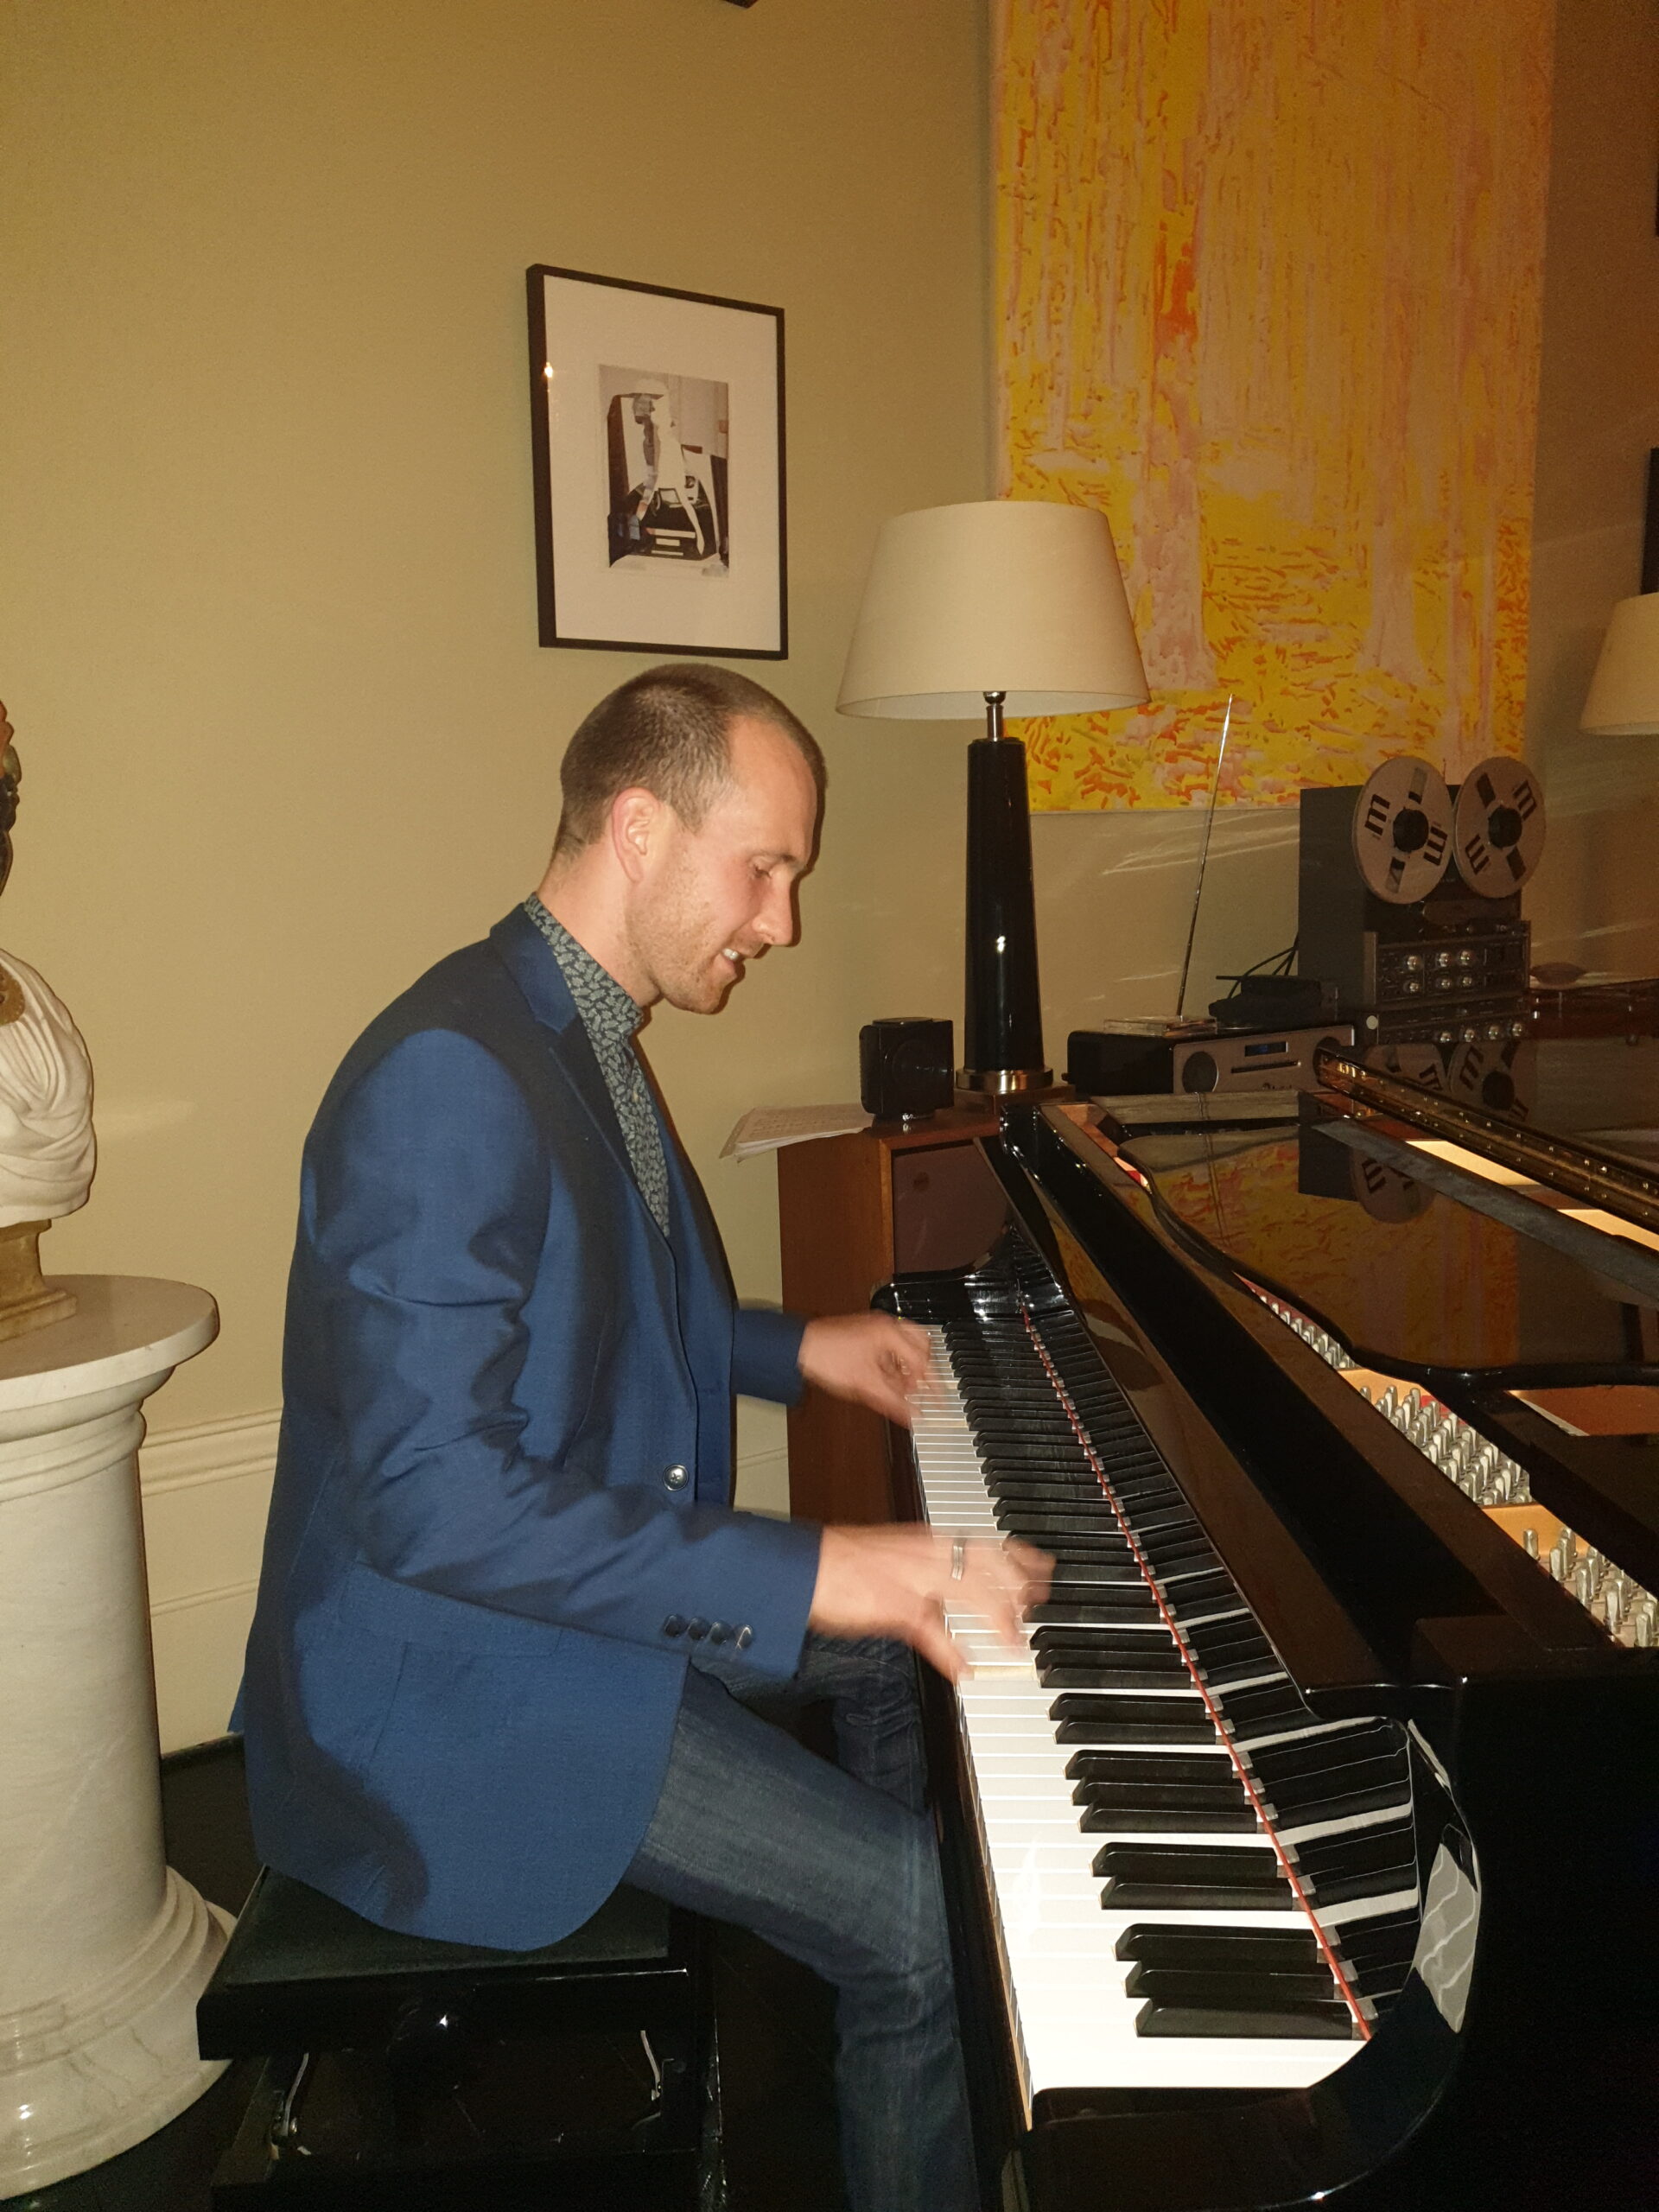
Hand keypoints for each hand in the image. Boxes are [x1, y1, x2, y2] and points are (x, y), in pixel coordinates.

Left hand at [797, 1312, 934, 1426]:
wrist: (798, 1348)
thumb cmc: (826, 1357)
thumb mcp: (865, 1385)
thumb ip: (894, 1402)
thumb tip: (914, 1416)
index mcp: (890, 1334)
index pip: (922, 1360)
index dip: (930, 1384)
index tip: (935, 1399)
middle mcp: (884, 1326)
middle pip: (920, 1345)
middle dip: (922, 1368)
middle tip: (923, 1388)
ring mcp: (873, 1327)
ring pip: (905, 1343)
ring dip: (906, 1366)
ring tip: (904, 1387)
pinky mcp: (863, 1332)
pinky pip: (889, 1345)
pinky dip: (893, 1361)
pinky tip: (887, 1378)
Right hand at [808, 1524, 1053, 1682]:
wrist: (805, 1566)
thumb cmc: (842, 1563)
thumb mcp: (893, 1562)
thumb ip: (924, 1581)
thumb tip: (946, 1608)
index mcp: (927, 1540)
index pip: (986, 1542)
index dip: (1020, 1556)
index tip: (1044, 1567)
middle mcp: (927, 1554)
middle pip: (989, 1564)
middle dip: (1020, 1583)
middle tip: (1040, 1602)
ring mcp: (915, 1579)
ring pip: (972, 1591)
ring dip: (998, 1616)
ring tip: (1014, 1638)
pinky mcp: (899, 1606)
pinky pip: (935, 1631)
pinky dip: (952, 1652)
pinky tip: (966, 1670)